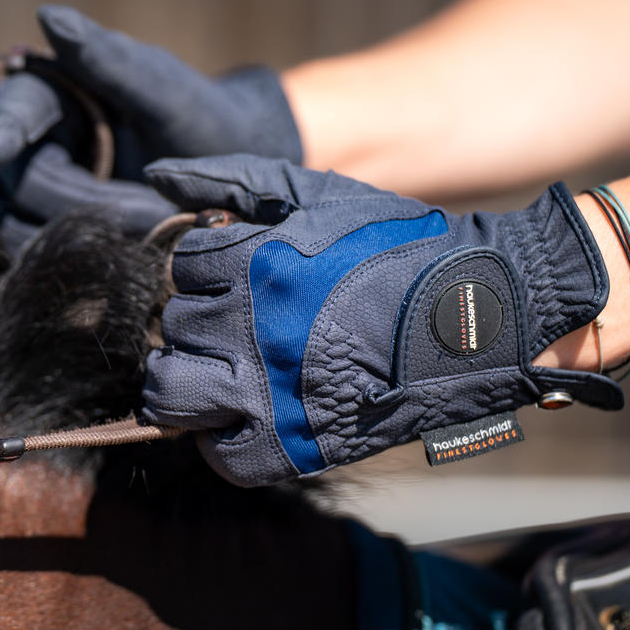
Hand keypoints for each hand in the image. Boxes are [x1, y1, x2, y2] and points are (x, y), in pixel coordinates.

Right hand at [0, 5, 301, 252]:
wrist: (234, 189)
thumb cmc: (203, 125)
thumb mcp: (166, 93)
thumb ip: (110, 60)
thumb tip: (48, 14)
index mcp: (53, 94)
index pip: (13, 109)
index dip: (1, 130)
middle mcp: (31, 145)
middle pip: (14, 179)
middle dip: (74, 199)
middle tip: (145, 211)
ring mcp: (35, 201)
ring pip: (15, 228)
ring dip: (74, 238)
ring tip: (143, 232)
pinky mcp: (48, 246)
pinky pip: (36, 265)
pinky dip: (72, 268)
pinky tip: (116, 264)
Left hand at [139, 156, 622, 486]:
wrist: (473, 316)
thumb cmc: (395, 248)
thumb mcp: (317, 193)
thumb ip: (232, 178)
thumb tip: (156, 174)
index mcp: (254, 261)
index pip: (183, 266)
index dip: (207, 268)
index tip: (241, 276)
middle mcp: (250, 327)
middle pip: (176, 325)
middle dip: (200, 321)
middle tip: (241, 325)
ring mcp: (267, 391)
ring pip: (171, 392)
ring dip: (185, 381)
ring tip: (216, 372)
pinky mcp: (290, 447)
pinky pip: (220, 455)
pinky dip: (223, 440)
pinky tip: (246, 416)